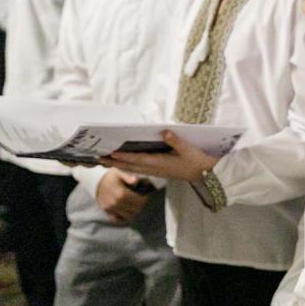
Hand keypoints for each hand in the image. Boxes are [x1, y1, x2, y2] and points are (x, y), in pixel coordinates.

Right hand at [95, 168, 148, 224]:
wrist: (96, 180)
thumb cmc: (111, 175)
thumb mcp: (120, 172)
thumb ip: (129, 177)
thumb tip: (136, 181)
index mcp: (121, 194)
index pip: (139, 202)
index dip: (146, 199)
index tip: (148, 195)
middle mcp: (115, 203)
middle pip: (135, 210)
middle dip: (141, 205)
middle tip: (143, 199)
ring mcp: (110, 209)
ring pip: (128, 216)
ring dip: (134, 211)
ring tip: (137, 204)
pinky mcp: (106, 211)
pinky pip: (117, 220)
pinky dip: (124, 217)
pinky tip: (128, 211)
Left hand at [100, 131, 219, 182]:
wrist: (205, 175)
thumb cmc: (197, 161)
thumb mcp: (188, 149)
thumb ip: (176, 140)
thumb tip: (164, 131)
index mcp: (161, 163)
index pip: (138, 160)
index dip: (124, 156)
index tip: (111, 152)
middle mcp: (155, 168)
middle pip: (131, 166)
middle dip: (115, 162)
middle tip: (99, 158)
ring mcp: (156, 171)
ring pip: (133, 168)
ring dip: (119, 165)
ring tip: (106, 161)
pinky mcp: (159, 171)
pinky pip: (139, 169)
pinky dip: (128, 166)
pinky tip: (123, 164)